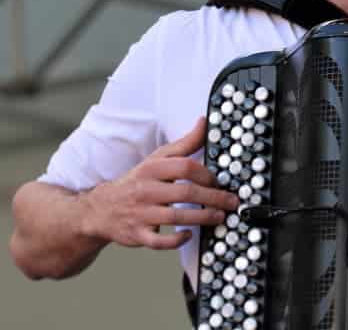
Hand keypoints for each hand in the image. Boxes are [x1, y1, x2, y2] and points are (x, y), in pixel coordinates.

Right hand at [84, 117, 238, 248]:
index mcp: (152, 169)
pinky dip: (176, 240)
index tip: (219, 181)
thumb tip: (204, 122)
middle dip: (213, 198)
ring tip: (219, 217)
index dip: (207, 174)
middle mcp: (146, 190)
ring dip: (202, 218)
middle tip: (231, 202)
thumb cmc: (137, 181)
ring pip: (175, 217)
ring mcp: (140, 214)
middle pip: (185, 193)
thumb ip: (184, 144)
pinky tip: (189, 234)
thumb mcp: (157, 159)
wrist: (101, 209)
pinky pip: (158, 241)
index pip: (185, 167)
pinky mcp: (137, 235)